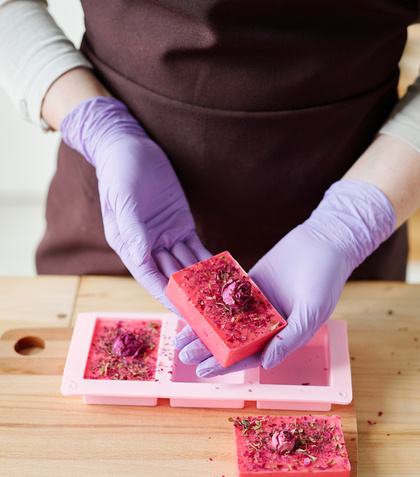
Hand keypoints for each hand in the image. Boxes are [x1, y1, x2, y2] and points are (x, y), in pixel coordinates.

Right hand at [60, 96, 210, 310]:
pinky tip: (224, 274)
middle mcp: (146, 247)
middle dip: (188, 295)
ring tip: (220, 298)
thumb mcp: (124, 199)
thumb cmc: (120, 171)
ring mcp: (165, 238)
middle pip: (169, 276)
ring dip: (201, 282)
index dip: (166, 294)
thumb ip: (132, 229)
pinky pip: (196, 249)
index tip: (182, 310)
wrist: (130, 146)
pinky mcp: (181, 227)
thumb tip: (140, 256)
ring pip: (186, 266)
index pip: (149, 276)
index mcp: (127, 246)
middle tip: (208, 311)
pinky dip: (208, 261)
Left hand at [174, 179, 395, 375]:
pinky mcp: (249, 284)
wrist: (326, 241)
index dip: (225, 365)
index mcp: (281, 338)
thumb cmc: (326, 279)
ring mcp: (256, 304)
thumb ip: (289, 339)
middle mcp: (266, 324)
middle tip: (183, 354)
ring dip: (203, 329)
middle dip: (207, 349)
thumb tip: (265, 364)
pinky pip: (226, 296)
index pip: (249, 356)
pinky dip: (208, 303)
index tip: (203, 370)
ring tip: (180, 335)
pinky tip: (189, 307)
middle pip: (231, 342)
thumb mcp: (311, 313)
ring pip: (224, 321)